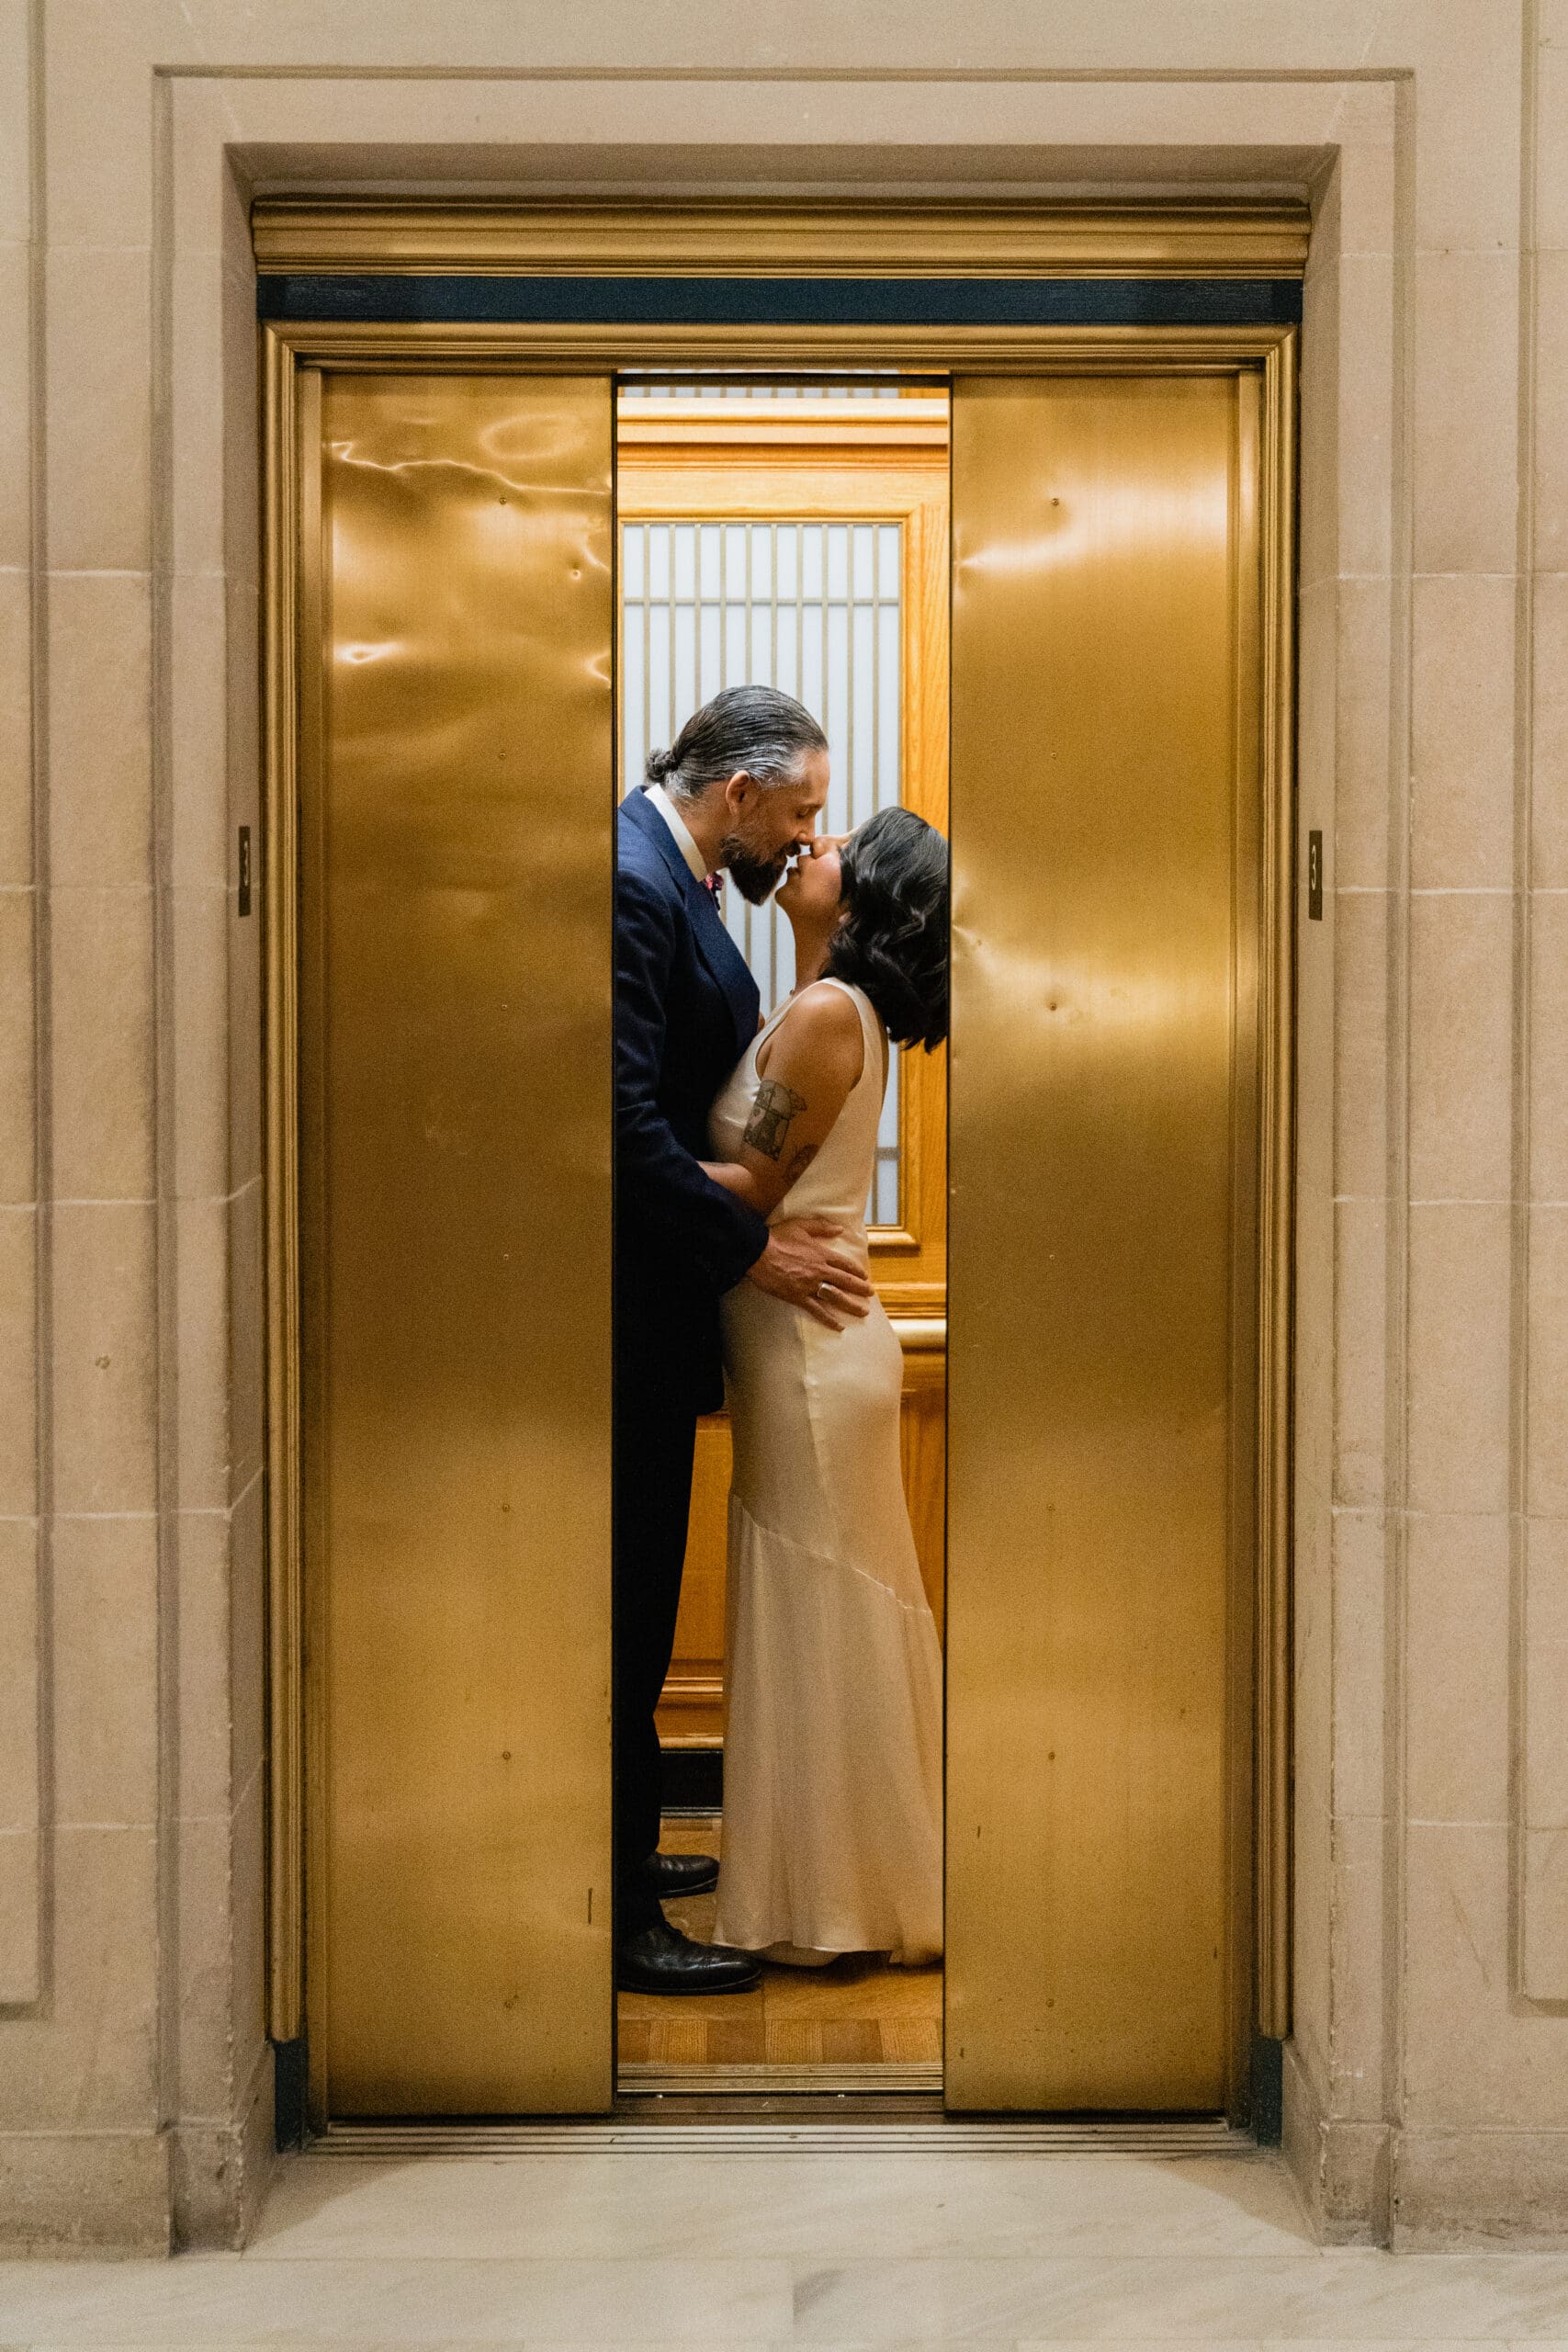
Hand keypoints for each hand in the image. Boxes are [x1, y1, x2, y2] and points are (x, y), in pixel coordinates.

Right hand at [747, 1217, 873, 1329]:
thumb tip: (839, 1229)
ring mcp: (810, 1286)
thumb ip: (821, 1227)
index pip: (845, 1264)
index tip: (865, 1276)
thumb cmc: (777, 1237)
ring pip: (836, 1298)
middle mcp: (820, 1271)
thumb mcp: (801, 1226)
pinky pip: (817, 1310)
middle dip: (860, 1289)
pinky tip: (839, 1326)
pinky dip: (829, 1319)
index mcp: (821, 1254)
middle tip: (871, 1294)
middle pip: (845, 1281)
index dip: (856, 1270)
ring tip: (864, 1312)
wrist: (758, 1252)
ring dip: (852, 1306)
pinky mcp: (798, 1297)